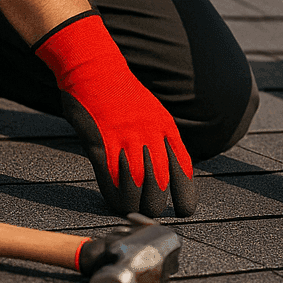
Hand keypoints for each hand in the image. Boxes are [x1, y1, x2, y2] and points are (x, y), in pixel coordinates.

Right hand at [34, 12, 197, 216]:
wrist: (96, 69)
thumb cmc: (123, 93)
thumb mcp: (152, 112)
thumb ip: (160, 138)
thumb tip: (168, 166)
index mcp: (164, 126)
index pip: (182, 166)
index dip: (185, 192)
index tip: (187, 209)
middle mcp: (149, 134)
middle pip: (160, 181)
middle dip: (158, 203)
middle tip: (154, 214)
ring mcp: (124, 139)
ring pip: (136, 184)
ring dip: (136, 203)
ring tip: (134, 212)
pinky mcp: (101, 143)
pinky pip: (110, 177)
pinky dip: (114, 195)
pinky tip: (115, 203)